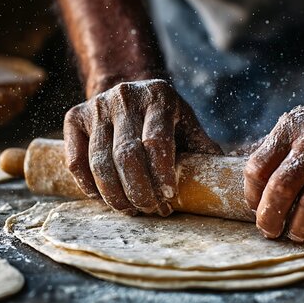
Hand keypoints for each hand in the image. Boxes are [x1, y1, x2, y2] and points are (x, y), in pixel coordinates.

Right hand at [64, 79, 221, 215]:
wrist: (127, 91)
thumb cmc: (162, 117)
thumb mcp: (185, 123)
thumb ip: (202, 147)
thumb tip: (229, 180)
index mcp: (159, 97)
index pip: (157, 142)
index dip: (161, 176)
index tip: (168, 200)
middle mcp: (125, 96)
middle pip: (126, 155)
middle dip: (139, 190)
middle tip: (150, 211)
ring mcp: (96, 105)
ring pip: (99, 160)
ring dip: (114, 194)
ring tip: (130, 210)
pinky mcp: (74, 116)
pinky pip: (76, 159)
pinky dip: (88, 184)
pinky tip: (102, 197)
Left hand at [244, 99, 303, 241]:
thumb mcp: (298, 127)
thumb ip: (276, 153)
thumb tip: (253, 194)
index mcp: (291, 127)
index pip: (258, 167)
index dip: (252, 195)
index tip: (255, 209)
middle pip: (282, 187)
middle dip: (270, 217)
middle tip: (270, 232)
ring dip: (301, 226)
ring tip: (297, 235)